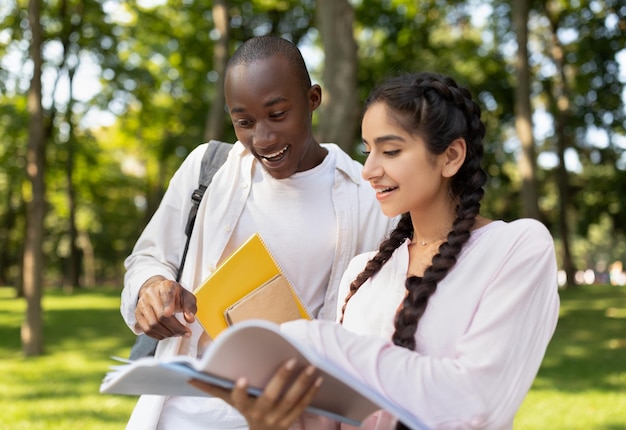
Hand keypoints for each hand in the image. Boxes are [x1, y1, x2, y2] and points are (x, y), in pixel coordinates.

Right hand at [134, 275, 196, 338]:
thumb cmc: (175, 295)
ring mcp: (142, 304)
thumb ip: (190, 307)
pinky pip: (147, 330)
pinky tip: (168, 334)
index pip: (166, 295)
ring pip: (153, 324)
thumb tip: (190, 319)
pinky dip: (159, 335)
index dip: (167, 305)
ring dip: (167, 333)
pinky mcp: (138, 314)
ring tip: (177, 334)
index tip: (170, 313)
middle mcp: (151, 294)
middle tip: (185, 333)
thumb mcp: (186, 296)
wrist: (158, 290)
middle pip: (160, 315)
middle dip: (175, 328)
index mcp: (165, 286)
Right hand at [189, 358, 322, 429]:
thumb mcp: (228, 401)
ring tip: (311, 367)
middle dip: (281, 379)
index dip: (240, 391)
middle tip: (292, 361)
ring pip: (291, 401)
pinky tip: (318, 378)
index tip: (242, 379)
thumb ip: (212, 388)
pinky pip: (303, 406)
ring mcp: (277, 419)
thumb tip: (190, 376)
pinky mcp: (290, 421)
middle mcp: (259, 414)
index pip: (238, 399)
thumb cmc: (244, 411)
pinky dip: (311, 393)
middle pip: (271, 397)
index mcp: (243, 407)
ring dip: (302, 384)